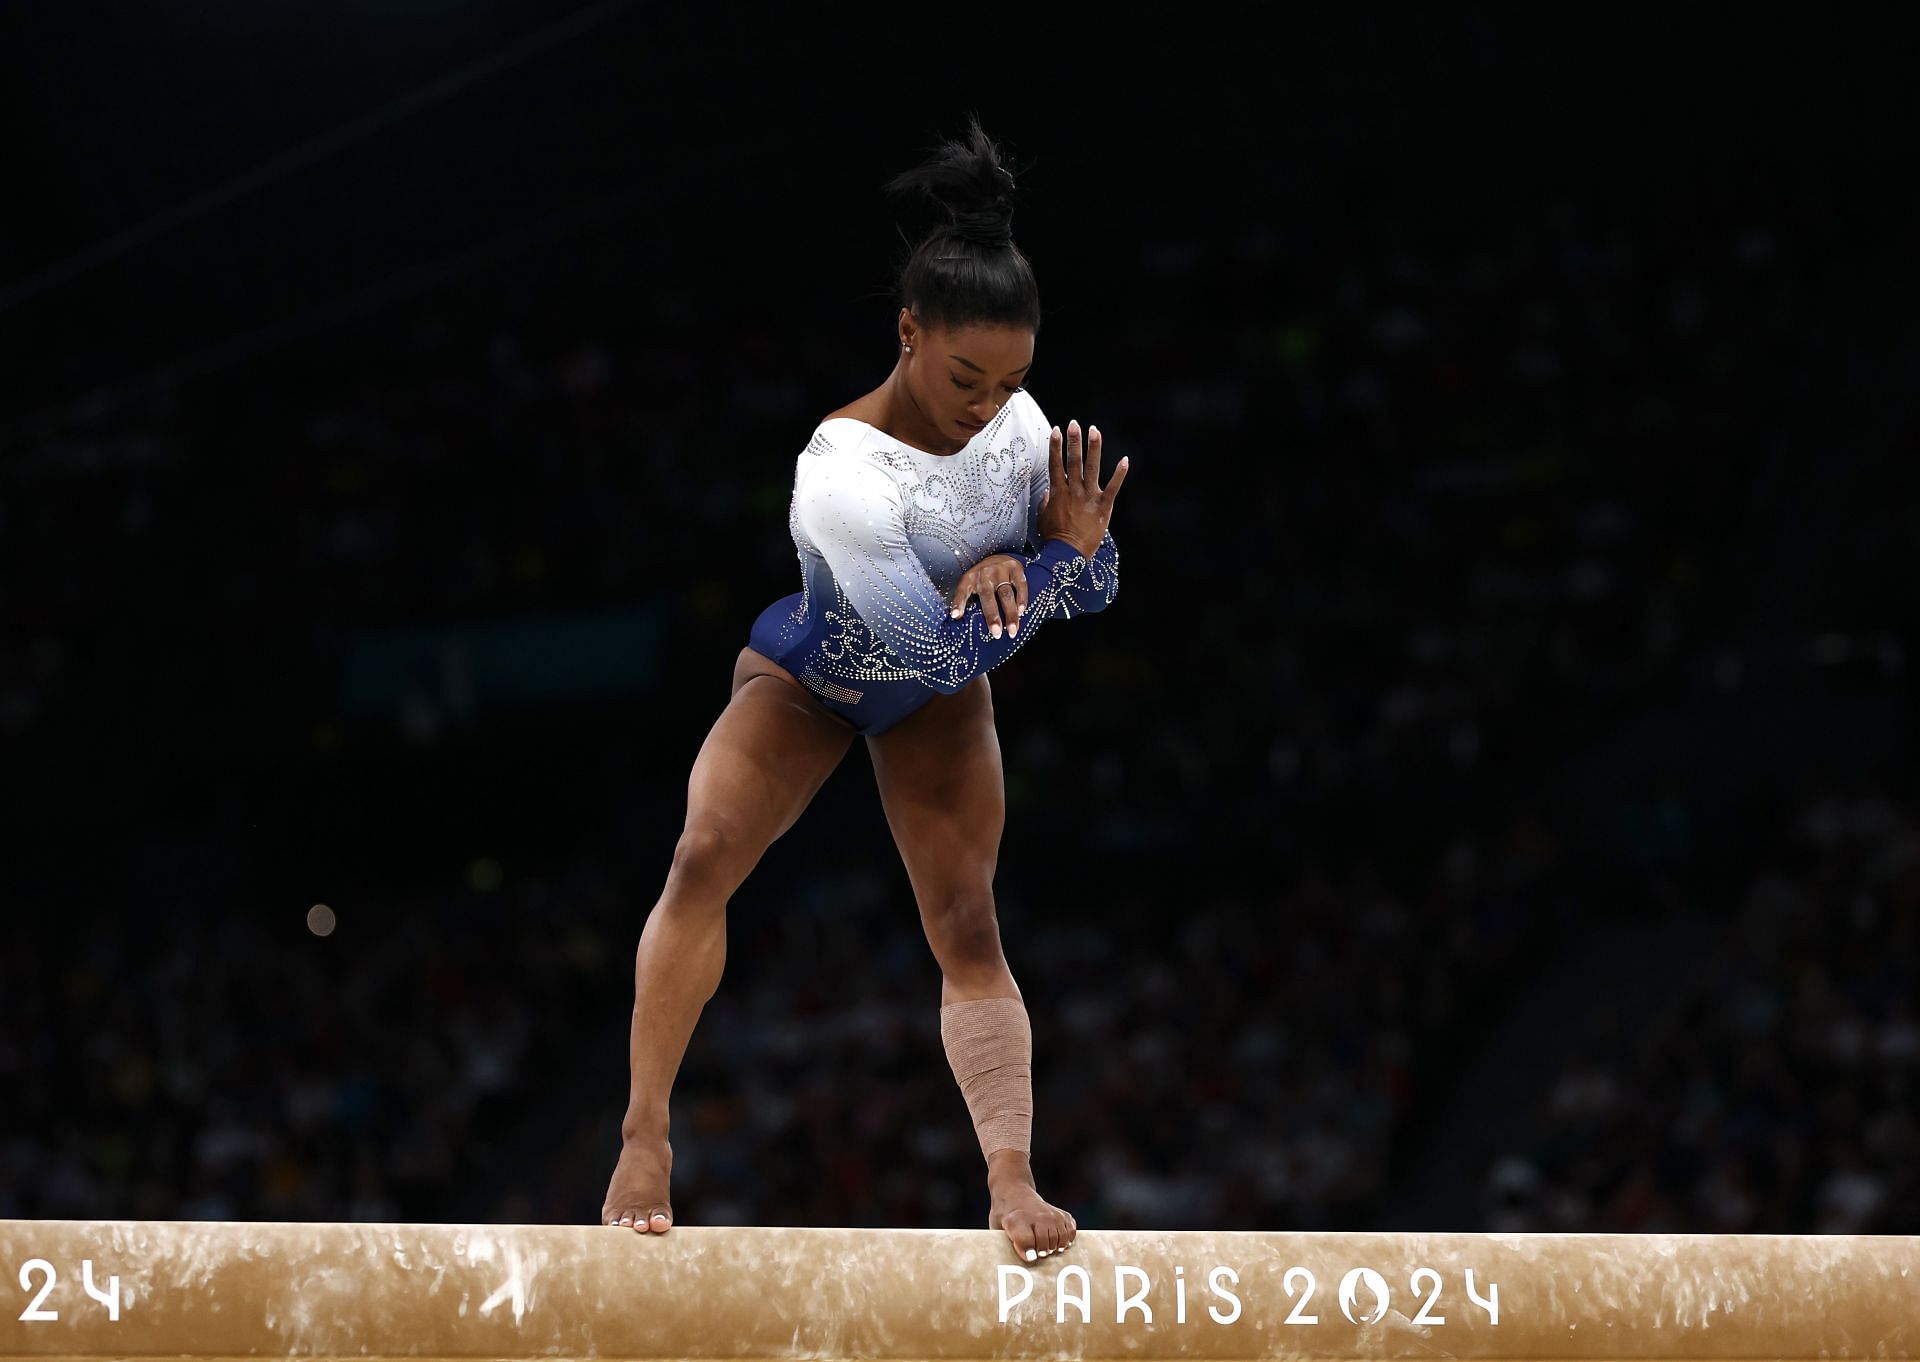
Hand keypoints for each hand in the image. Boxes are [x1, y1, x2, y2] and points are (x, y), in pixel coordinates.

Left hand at [949, 553, 1027, 638]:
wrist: (1000, 555)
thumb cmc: (983, 577)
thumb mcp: (972, 584)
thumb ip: (967, 600)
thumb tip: (959, 619)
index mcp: (970, 578)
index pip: (962, 590)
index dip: (958, 603)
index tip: (955, 616)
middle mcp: (985, 573)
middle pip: (988, 596)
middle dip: (992, 616)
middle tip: (996, 633)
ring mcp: (1001, 570)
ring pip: (1006, 594)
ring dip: (1010, 614)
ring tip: (1012, 630)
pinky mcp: (1016, 569)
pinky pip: (1020, 586)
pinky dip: (1022, 599)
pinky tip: (1021, 612)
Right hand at [1036, 419, 1127, 559]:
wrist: (1067, 553)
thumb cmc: (1053, 537)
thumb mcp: (1042, 518)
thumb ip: (1044, 503)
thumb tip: (1046, 491)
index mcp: (1058, 492)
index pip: (1055, 464)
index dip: (1055, 446)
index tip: (1055, 431)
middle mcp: (1073, 490)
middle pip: (1073, 460)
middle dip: (1073, 440)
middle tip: (1074, 423)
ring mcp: (1089, 497)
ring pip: (1092, 468)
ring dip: (1093, 448)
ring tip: (1094, 430)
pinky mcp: (1103, 506)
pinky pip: (1113, 488)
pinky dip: (1120, 474)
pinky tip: (1125, 459)